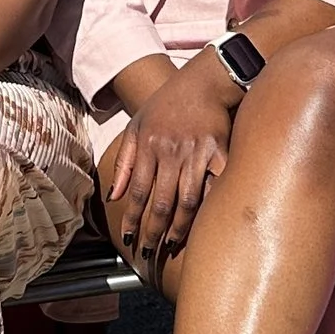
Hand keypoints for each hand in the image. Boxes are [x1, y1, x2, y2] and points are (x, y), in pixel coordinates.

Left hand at [102, 54, 237, 275]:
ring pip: (186, 201)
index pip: (137, 192)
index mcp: (148, 146)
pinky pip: (214, 187)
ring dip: (178, 227)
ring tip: (172, 245)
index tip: (129, 240)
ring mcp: (196, 154)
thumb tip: (114, 196)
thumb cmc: (167, 104)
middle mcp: (170, 152)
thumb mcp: (137, 126)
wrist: (203, 81)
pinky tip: (204, 225)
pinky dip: (209, 207)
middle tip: (150, 252)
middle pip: (160, 202)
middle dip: (153, 231)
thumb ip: (125, 161)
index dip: (132, 219)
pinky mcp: (220, 153)